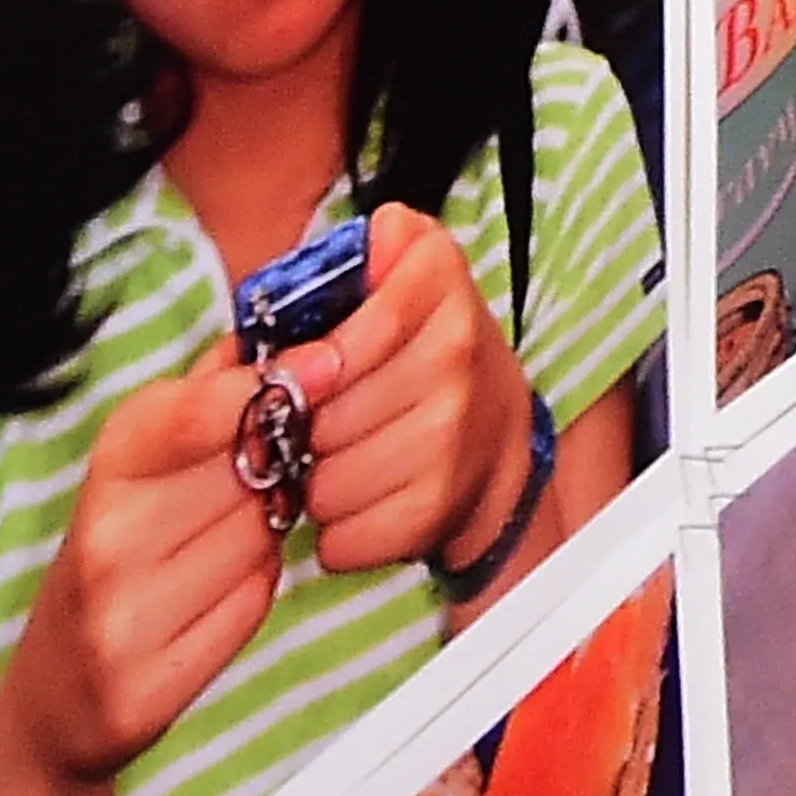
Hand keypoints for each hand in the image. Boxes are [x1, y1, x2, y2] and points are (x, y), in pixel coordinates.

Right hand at [0, 343, 281, 790]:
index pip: (189, 413)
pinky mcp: (145, 687)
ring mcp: (121, 619)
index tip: (327, 361)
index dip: (267, 384)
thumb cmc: (118, 548)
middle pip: (250, 477)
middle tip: (258, 474)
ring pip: (260, 541)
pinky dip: (252, 590)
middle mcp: (105, 541)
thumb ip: (205, 394)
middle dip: (273, 469)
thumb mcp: (142, 461)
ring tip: (222, 537)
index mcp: (104, 468)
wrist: (53, 690)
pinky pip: (253, 605)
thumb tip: (276, 323)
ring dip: (264, 532)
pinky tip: (214, 592)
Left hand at [283, 204, 530, 575]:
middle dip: (300, 428)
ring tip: (334, 461)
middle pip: (324, 414)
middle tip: (315, 422)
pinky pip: (345, 536)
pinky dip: (336, 533)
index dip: (311, 361)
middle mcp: (457, 347)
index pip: (347, 330)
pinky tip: (355, 503)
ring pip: (327, 481)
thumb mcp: (388, 277)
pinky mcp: (441, 503)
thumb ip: (351, 260)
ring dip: (312, 483)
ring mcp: (454, 429)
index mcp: (437, 274)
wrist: (494, 425)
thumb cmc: (412, 348)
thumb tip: (348, 259)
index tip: (303, 373)